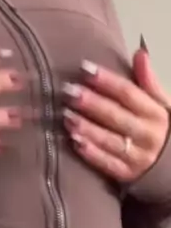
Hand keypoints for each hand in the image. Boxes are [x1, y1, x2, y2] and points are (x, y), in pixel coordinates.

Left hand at [62, 47, 170, 182]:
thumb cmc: (159, 130)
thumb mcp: (161, 105)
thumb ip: (149, 82)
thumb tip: (140, 53)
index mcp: (156, 113)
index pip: (129, 93)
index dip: (107, 80)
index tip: (85, 68)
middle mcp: (148, 134)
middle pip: (116, 115)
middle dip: (91, 103)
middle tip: (68, 91)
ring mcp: (138, 157)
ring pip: (109, 140)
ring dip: (86, 127)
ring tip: (66, 115)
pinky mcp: (127, 175)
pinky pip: (107, 163)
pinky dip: (90, 153)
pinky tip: (74, 141)